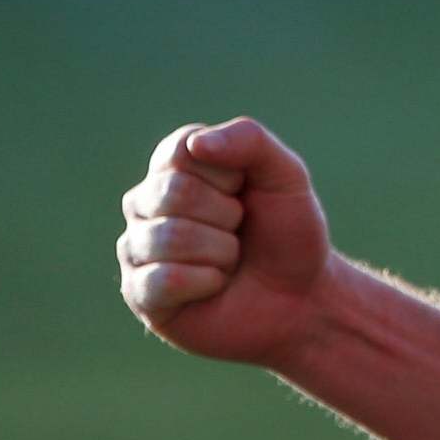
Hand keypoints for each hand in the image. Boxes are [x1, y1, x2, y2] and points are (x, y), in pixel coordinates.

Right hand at [116, 116, 335, 368]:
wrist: (301, 298)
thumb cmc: (288, 233)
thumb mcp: (286, 176)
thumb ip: (249, 141)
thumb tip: (197, 144)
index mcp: (175, 165)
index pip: (183, 149)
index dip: (229, 174)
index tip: (244, 190)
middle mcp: (146, 202)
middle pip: (175, 193)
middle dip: (227, 216)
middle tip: (240, 231)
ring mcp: (138, 247)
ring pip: (171, 236)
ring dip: (221, 252)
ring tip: (229, 260)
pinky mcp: (139, 293)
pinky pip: (164, 279)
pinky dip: (206, 282)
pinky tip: (214, 286)